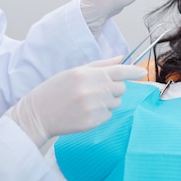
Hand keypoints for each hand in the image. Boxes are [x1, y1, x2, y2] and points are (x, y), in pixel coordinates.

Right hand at [5, 57, 146, 147]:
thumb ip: (100, 65)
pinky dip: (101, 113)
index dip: (133, 71)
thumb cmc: (55, 90)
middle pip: (121, 88)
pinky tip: (85, 112)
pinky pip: (108, 115)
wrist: (37, 114)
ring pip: (116, 102)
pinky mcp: (92, 122)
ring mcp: (93, 107)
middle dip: (114, 88)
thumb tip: (121, 58)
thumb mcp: (74, 72)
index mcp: (87, 74)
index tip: (142, 72)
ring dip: (108, 101)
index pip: (118, 71)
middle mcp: (92, 90)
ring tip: (88, 101)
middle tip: (96, 90)